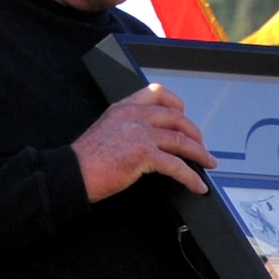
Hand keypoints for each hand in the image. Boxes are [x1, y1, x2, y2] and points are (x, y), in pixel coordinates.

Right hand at [73, 83, 214, 199]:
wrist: (71, 174)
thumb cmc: (86, 161)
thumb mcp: (106, 131)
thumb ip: (127, 128)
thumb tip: (150, 141)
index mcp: (123, 108)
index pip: (156, 93)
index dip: (176, 103)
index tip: (184, 114)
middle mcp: (133, 116)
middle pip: (175, 117)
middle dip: (194, 132)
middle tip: (202, 145)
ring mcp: (139, 133)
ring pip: (180, 140)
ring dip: (199, 153)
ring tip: (207, 163)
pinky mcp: (143, 154)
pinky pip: (176, 165)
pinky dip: (190, 177)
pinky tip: (197, 185)